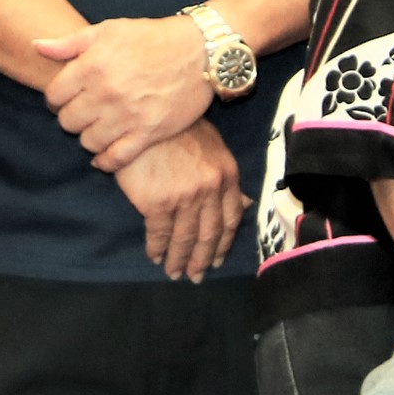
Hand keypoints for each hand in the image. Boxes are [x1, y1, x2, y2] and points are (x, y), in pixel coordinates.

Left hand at [38, 15, 217, 171]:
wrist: (201, 51)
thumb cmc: (153, 38)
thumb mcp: (109, 30)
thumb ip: (70, 42)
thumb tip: (37, 47)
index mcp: (91, 67)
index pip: (53, 96)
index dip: (56, 100)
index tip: (66, 100)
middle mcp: (106, 94)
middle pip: (68, 122)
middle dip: (72, 119)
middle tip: (84, 115)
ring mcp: (128, 116)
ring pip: (89, 142)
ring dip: (89, 138)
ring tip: (98, 130)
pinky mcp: (149, 133)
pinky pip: (117, 158)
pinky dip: (106, 162)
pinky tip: (104, 157)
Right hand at [115, 121, 247, 280]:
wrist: (146, 117)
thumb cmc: (178, 128)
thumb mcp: (214, 148)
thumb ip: (228, 178)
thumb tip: (247, 205)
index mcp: (227, 177)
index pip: (231, 219)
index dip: (224, 243)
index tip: (217, 259)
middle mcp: (210, 191)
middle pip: (210, 234)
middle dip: (203, 259)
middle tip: (196, 277)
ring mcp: (185, 198)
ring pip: (185, 238)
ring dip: (179, 259)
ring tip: (174, 272)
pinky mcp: (157, 203)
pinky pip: (159, 233)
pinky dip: (157, 248)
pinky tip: (155, 256)